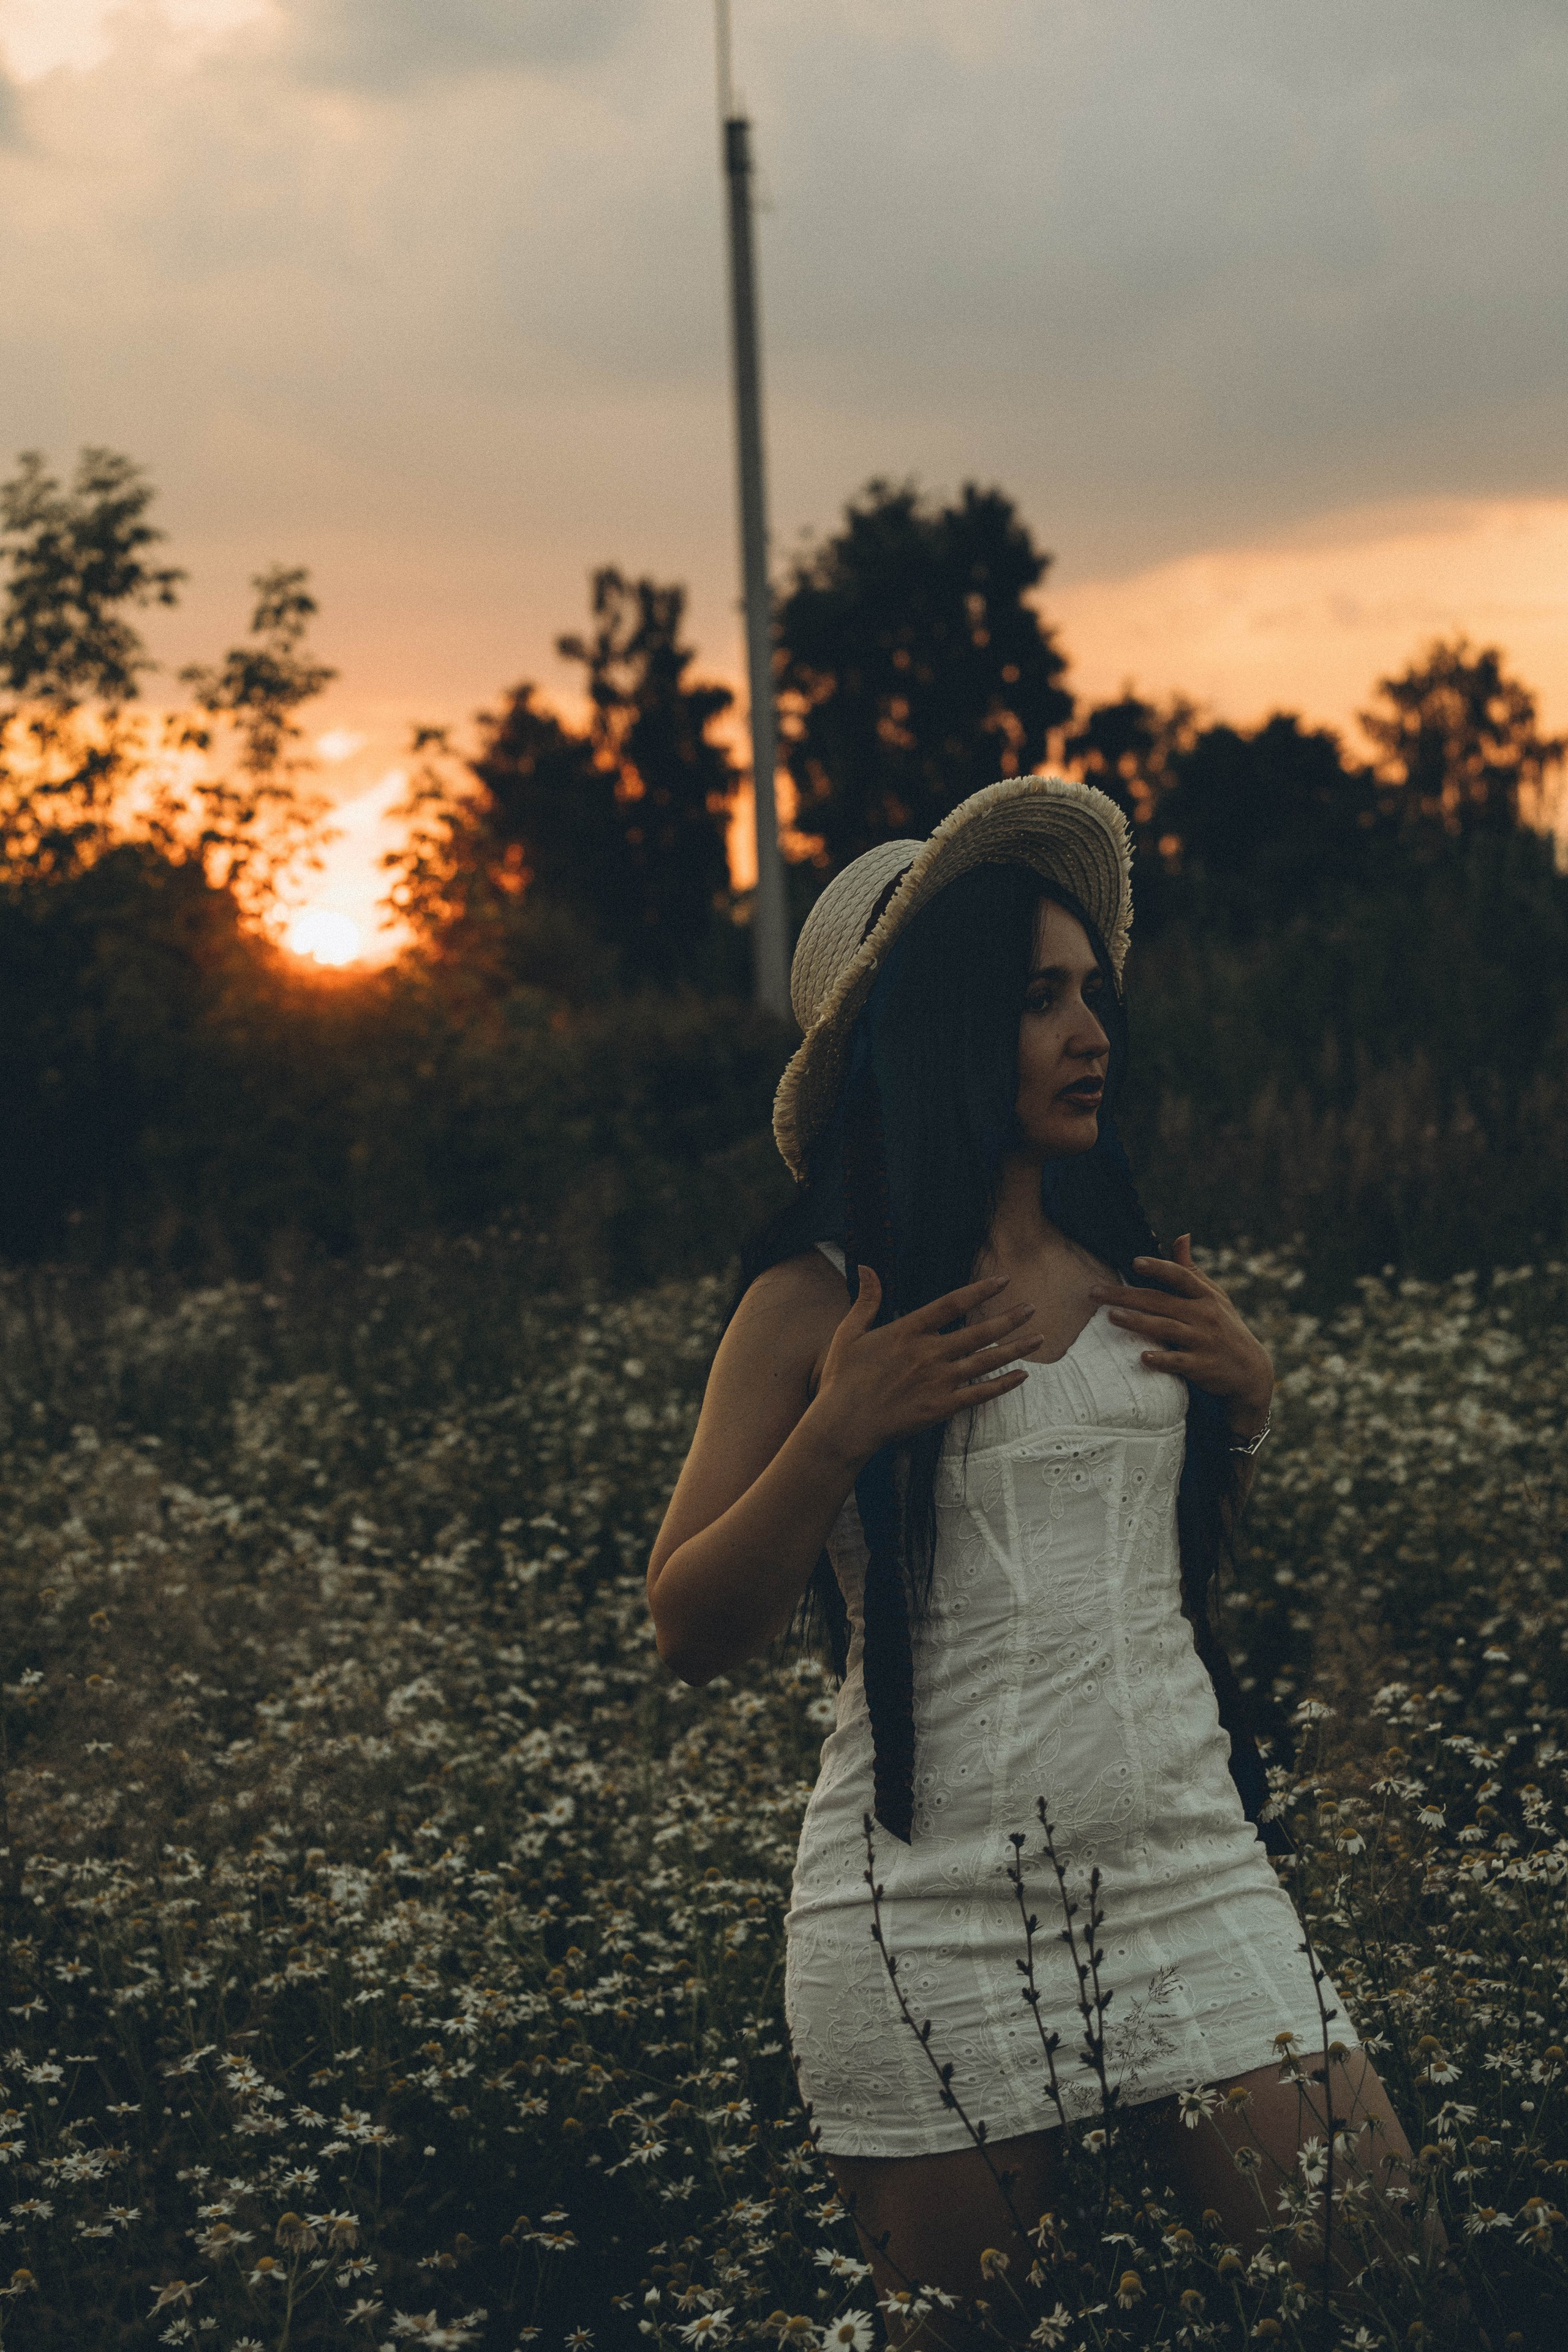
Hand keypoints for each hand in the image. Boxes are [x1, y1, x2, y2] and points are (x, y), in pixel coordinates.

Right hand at [810, 1266, 1040, 1468]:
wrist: (844, 1424)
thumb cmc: (842, 1378)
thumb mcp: (849, 1333)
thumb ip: (866, 1300)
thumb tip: (867, 1267)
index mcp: (907, 1331)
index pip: (951, 1303)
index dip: (979, 1291)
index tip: (1002, 1280)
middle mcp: (928, 1353)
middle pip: (978, 1331)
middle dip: (1008, 1318)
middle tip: (1032, 1308)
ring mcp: (938, 1381)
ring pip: (985, 1361)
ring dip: (1014, 1348)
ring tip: (1038, 1337)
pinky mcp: (941, 1407)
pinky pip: (979, 1393)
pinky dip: (1003, 1384)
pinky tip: (1022, 1375)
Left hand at [1090, 1236, 1273, 1434]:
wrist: (1250, 1369)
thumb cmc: (1224, 1326)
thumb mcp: (1214, 1296)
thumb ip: (1192, 1270)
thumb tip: (1181, 1236)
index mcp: (1205, 1296)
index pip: (1180, 1277)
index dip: (1159, 1268)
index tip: (1135, 1262)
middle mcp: (1204, 1315)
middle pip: (1161, 1301)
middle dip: (1126, 1296)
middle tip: (1095, 1293)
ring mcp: (1203, 1341)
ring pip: (1166, 1328)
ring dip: (1138, 1322)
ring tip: (1111, 1316)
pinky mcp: (1201, 1366)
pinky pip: (1179, 1362)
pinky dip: (1162, 1359)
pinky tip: (1141, 1357)